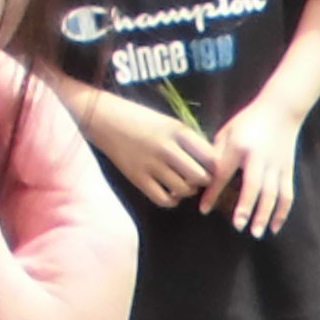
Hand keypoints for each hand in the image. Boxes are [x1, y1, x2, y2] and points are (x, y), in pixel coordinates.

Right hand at [75, 84, 219, 206]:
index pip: (210, 157)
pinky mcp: (138, 178)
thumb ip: (188, 140)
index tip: (211, 168)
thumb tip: (210, 162)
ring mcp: (151, 164)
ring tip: (184, 184)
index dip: (215, 166)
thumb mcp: (169, 121)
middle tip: (199, 179)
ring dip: (188, 190)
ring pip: (183, 190)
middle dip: (204, 181)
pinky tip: (171, 193)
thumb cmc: (140, 118)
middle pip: (200, 176)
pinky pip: (164, 199)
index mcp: (178, 131)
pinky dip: (172, 200)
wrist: (104, 119)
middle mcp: (166, 148)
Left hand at [206, 95, 306, 237]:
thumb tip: (207, 177)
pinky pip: (286, 195)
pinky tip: (274, 227)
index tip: (204, 209)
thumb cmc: (249, 120)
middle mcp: (259, 158)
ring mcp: (276, 166)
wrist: (281, 110)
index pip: (224, 174)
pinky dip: (282, 212)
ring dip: (265, 215)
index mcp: (240, 147)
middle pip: (253, 187)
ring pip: (272, 195)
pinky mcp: (288, 171)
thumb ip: (218, 152)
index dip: (213, 192)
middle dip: (246, 208)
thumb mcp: (228, 131)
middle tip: (238, 226)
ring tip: (256, 233)